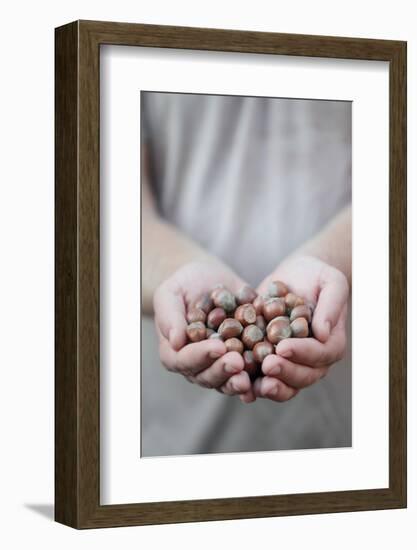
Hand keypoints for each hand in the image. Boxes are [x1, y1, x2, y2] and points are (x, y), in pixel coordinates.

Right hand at [153, 260, 255, 400]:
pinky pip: (250, 374)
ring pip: (228, 381)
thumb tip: (176, 341)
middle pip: (207, 376)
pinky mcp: (243, 361)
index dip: (200, 356)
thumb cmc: (184, 285)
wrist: (210, 279)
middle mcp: (198, 365)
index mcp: (175, 352)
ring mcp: (221, 366)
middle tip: (237, 361)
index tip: (217, 347)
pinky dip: (259, 377)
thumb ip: (170, 316)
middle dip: (223, 370)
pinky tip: (270, 374)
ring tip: (250, 376)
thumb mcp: (171, 293)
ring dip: (239, 381)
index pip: (184, 360)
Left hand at [253, 255, 348, 401]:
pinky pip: (262, 378)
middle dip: (284, 372)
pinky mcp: (269, 360)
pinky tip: (240, 387)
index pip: (320, 354)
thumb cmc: (317, 276)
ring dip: (271, 387)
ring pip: (284, 385)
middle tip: (267, 365)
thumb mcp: (331, 282)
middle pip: (303, 375)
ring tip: (255, 385)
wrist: (295, 276)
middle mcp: (313, 360)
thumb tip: (323, 332)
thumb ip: (331, 305)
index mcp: (331, 343)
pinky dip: (251, 384)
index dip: (302, 353)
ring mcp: (291, 364)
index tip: (283, 347)